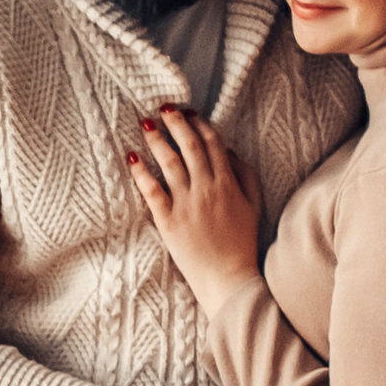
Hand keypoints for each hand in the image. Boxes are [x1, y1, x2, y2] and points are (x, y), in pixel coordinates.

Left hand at [127, 106, 263, 313]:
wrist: (228, 278)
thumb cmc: (241, 243)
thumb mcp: (254, 205)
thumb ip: (246, 175)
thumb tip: (231, 151)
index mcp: (228, 184)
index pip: (213, 144)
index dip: (199, 124)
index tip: (188, 112)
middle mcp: (207, 189)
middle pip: (190, 147)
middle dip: (176, 123)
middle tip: (163, 107)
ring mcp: (187, 205)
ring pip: (170, 164)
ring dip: (157, 140)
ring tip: (145, 123)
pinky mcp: (168, 221)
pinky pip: (152, 191)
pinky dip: (141, 172)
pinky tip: (132, 157)